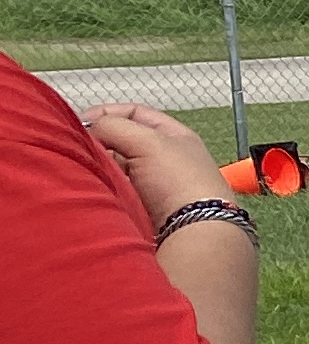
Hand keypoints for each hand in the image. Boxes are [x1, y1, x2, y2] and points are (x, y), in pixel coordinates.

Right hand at [81, 104, 225, 225]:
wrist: (192, 230)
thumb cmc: (180, 182)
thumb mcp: (149, 142)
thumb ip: (116, 127)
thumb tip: (91, 129)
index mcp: (174, 136)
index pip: (135, 114)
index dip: (108, 113)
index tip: (83, 122)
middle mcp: (163, 157)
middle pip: (121, 141)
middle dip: (99, 141)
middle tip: (80, 147)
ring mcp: (152, 183)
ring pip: (114, 165)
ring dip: (99, 164)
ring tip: (86, 167)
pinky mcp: (141, 205)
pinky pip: (114, 188)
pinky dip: (103, 184)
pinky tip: (93, 185)